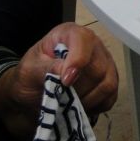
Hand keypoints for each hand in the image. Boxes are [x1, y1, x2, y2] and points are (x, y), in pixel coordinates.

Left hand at [0, 23, 118, 140]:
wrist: (31, 96)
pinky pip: (111, 96)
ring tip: (69, 103)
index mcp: (70, 34)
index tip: (65, 82)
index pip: (84, 40)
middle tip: (60, 97)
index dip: (78, 61)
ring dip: (88, 100)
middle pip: (98, 68)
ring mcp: (104, 63)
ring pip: (108, 84)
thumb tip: (66, 70)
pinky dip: (96, 106)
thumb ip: (46, 68)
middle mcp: (92, 45)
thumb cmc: (29, 78)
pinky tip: (81, 106)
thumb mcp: (28, 71)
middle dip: (79, 88)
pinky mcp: (109, 81)